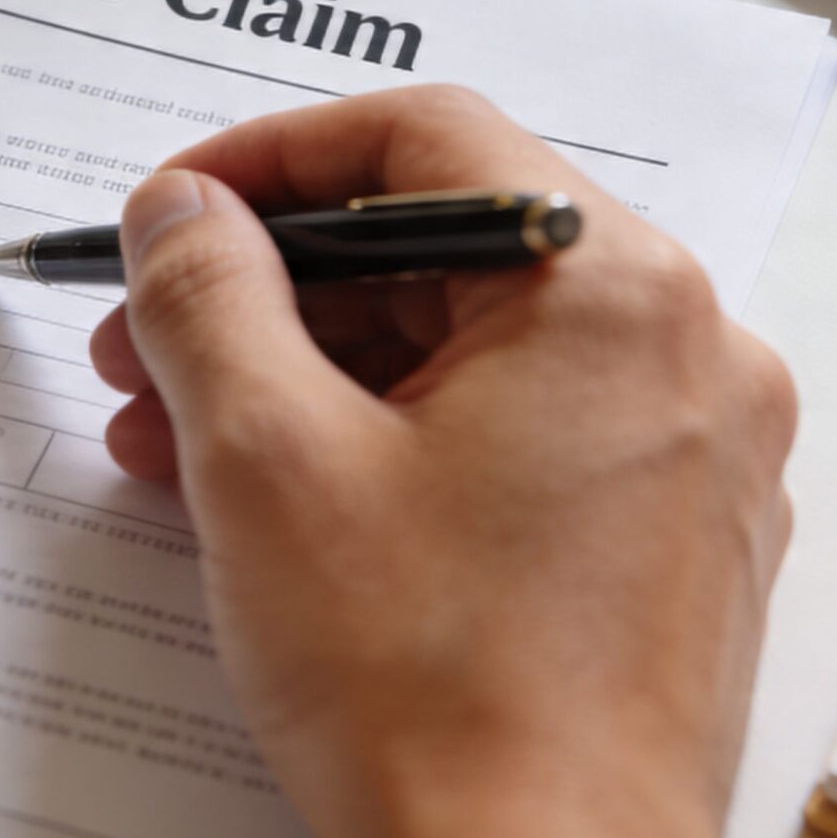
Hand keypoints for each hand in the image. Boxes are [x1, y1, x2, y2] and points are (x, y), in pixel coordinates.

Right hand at [92, 86, 795, 837]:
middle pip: (443, 251)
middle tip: (145, 346)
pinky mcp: (669, 545)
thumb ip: (208, 294)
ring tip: (175, 449)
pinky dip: (391, 447)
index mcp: (613, 292)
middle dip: (269, 294)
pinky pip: (514, 441)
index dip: (267, 160)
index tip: (171, 212)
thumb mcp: (267, 457)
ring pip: (470, 354)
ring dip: (310, 378)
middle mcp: (686, 352)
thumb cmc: (433, 697)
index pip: (424, 140)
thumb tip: (183, 211)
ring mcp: (692, 456)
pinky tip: (276, 506)